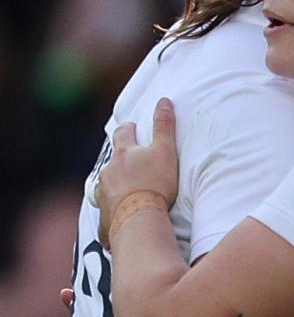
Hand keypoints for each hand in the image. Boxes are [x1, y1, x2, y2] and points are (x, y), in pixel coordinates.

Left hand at [94, 99, 179, 238]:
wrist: (139, 216)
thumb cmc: (155, 183)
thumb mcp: (165, 151)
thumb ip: (164, 126)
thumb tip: (164, 100)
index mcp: (124, 153)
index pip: (123, 133)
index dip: (128, 128)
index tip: (132, 127)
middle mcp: (110, 169)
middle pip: (112, 157)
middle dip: (119, 155)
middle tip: (128, 157)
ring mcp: (104, 189)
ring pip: (107, 181)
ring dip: (116, 181)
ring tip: (127, 188)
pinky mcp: (104, 210)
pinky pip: (107, 206)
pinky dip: (113, 205)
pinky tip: (120, 212)